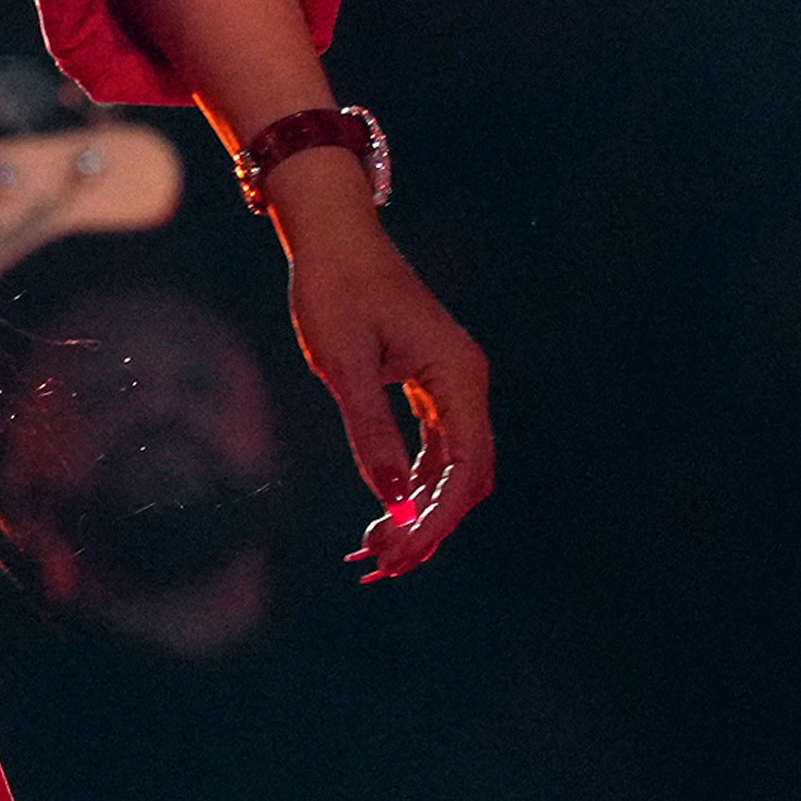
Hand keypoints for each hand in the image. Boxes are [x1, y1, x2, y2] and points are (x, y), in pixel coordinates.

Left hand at [276, 199, 495, 580]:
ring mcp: (451, 385)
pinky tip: (383, 515)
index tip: (400, 550)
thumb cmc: (335, 290)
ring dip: (421, 513)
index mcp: (457, 376)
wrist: (333, 236)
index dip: (438, 517)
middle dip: (431, 525)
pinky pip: (435, 451)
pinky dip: (413, 486)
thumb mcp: (344, 365)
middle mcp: (466, 384)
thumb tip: (392, 505)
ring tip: (375, 553)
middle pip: (467, 477)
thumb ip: (370, 434)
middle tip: (380, 564)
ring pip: (452, 469)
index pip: (467, 467)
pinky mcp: (429, 386)